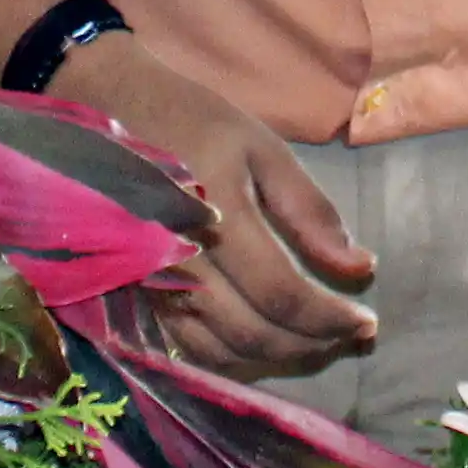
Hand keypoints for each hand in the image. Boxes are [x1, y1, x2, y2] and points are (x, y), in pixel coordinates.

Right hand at [50, 35, 378, 377]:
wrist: (100, 109)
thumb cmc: (189, 120)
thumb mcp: (260, 147)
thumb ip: (310, 211)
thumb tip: (361, 268)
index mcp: (216, 214)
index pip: (282, 294)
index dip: (330, 319)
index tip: (367, 323)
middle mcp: (179, 260)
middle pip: (253, 334)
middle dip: (312, 344)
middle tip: (349, 335)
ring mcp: (152, 283)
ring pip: (221, 351)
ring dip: (276, 357)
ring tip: (316, 341)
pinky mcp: (137, 293)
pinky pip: (187, 347)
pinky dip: (233, 357)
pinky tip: (263, 342)